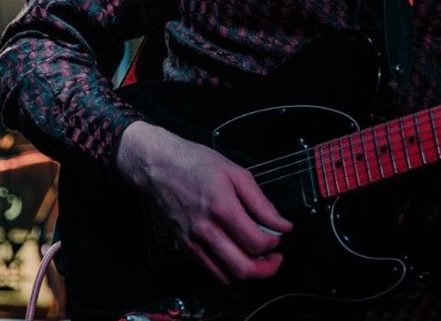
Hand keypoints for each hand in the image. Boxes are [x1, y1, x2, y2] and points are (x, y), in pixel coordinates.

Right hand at [116, 121, 292, 282]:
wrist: (158, 166)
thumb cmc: (197, 164)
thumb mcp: (236, 173)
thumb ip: (261, 202)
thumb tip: (282, 224)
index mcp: (222, 208)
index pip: (256, 242)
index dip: (274, 242)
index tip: (280, 233)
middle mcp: (206, 230)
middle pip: (243, 269)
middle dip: (267, 268)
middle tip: (276, 256)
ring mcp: (193, 242)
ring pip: (227, 276)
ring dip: (249, 273)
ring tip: (260, 258)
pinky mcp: (185, 247)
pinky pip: (211, 271)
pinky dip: (229, 271)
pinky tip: (238, 256)